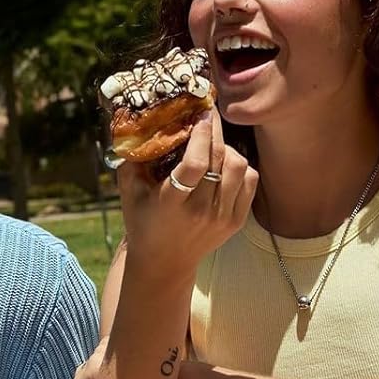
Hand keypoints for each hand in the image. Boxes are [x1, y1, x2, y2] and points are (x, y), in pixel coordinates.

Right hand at [118, 107, 257, 280]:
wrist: (164, 263)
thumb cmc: (143, 222)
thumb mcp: (129, 193)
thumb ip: (131, 158)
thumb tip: (139, 121)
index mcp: (171, 205)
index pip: (195, 164)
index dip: (201, 135)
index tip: (200, 115)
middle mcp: (200, 213)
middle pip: (219, 160)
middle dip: (215, 131)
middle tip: (208, 116)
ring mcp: (221, 219)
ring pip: (239, 167)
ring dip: (228, 149)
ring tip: (213, 146)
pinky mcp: (236, 222)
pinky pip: (250, 181)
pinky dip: (240, 166)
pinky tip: (224, 165)